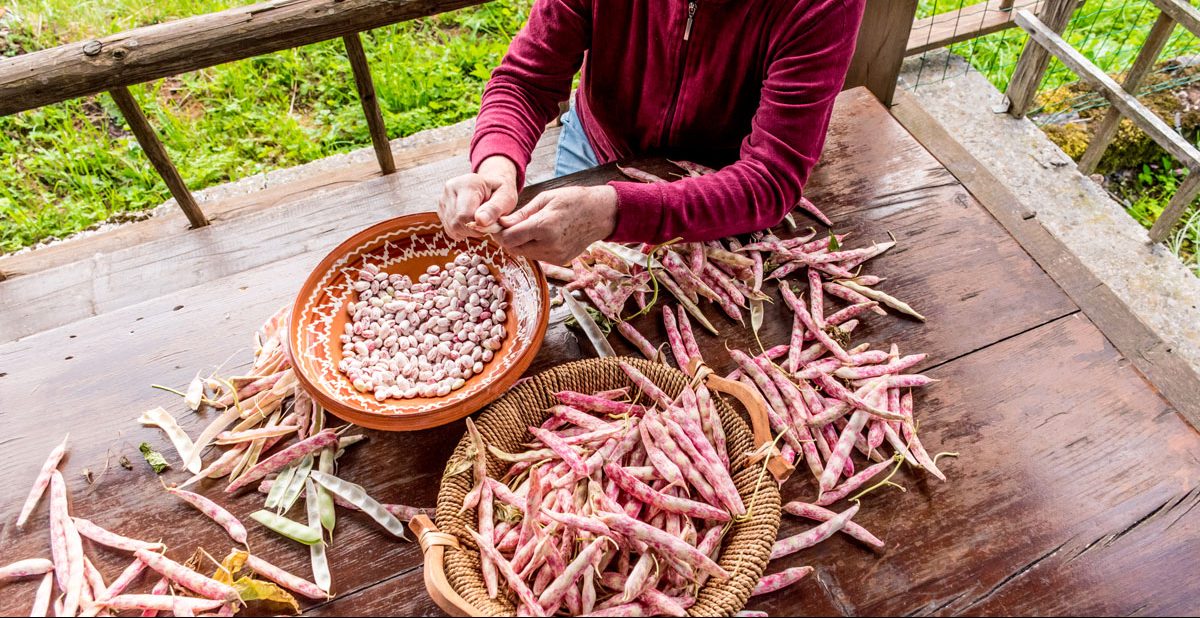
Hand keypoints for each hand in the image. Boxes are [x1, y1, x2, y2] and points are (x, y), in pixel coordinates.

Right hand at [437, 156, 518, 239]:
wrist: (491, 186)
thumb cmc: (501, 192)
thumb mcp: (506, 198)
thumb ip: (495, 209)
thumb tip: (480, 221)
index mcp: (467, 183)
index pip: (464, 215)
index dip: (478, 227)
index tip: (490, 224)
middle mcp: (451, 188)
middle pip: (455, 223)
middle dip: (473, 230)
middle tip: (486, 224)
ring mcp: (443, 197)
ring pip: (451, 227)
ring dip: (468, 231)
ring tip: (479, 221)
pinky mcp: (441, 207)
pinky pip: (449, 228)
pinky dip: (461, 230)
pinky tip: (471, 222)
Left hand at [494, 185, 617, 264]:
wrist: (601, 214)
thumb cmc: (573, 200)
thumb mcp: (545, 199)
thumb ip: (522, 214)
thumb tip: (501, 223)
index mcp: (544, 227)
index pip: (509, 238)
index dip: (499, 233)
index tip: (497, 225)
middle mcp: (549, 245)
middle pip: (515, 249)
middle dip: (508, 239)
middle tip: (509, 226)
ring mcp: (556, 256)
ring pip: (525, 254)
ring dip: (521, 243)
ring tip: (527, 228)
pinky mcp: (560, 260)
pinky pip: (538, 257)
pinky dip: (534, 247)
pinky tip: (541, 235)